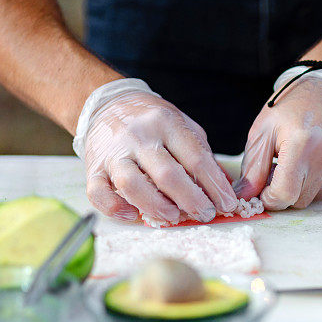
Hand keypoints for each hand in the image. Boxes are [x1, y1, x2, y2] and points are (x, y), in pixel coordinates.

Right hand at [74, 79, 237, 223]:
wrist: (107, 105)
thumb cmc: (152, 121)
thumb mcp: (182, 125)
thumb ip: (201, 153)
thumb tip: (224, 187)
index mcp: (166, 123)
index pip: (195, 157)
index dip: (215, 185)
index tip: (227, 204)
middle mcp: (138, 137)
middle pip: (166, 174)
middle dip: (191, 199)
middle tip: (206, 214)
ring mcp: (114, 153)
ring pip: (132, 184)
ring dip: (155, 205)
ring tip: (174, 216)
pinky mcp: (94, 168)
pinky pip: (98, 193)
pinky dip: (114, 208)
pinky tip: (133, 215)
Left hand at [234, 69, 321, 209]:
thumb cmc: (291, 108)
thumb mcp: (262, 132)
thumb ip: (252, 169)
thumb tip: (243, 198)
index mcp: (301, 144)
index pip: (284, 196)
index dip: (269, 198)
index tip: (265, 189)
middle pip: (301, 199)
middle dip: (288, 189)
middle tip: (285, 166)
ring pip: (319, 195)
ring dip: (308, 183)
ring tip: (306, 156)